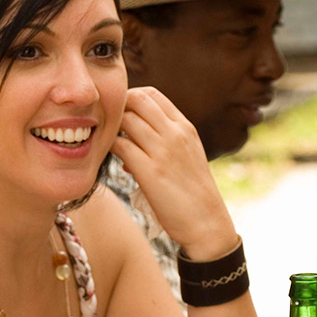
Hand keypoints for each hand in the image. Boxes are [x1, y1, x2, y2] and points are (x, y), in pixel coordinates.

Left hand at [111, 87, 237, 259]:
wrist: (206, 221)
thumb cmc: (192, 190)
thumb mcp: (187, 153)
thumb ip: (165, 137)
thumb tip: (132, 132)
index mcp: (184, 127)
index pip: (152, 94)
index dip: (130, 99)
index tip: (121, 114)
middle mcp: (175, 133)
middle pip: (137, 100)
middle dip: (118, 108)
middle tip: (109, 126)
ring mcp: (163, 151)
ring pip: (125, 120)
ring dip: (112, 129)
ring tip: (111, 143)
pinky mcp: (150, 172)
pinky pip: (120, 146)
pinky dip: (110, 148)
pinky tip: (112, 158)